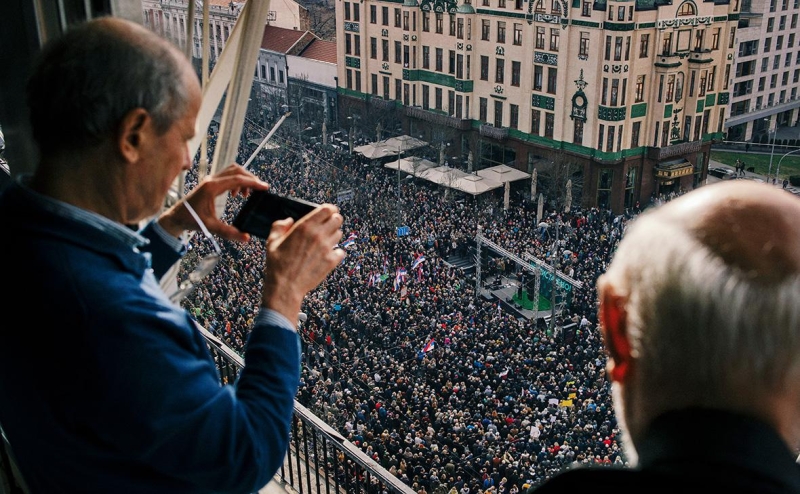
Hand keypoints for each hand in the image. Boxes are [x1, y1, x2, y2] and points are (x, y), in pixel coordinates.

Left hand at [158, 164, 269, 240]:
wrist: (177, 216)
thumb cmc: (191, 220)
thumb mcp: (211, 227)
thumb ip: (229, 232)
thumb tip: (246, 238)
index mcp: (212, 187)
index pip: (237, 179)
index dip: (253, 183)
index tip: (265, 187)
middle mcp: (211, 180)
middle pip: (236, 170)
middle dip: (250, 178)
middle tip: (259, 190)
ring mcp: (210, 179)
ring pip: (232, 171)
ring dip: (243, 179)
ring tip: (246, 194)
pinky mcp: (210, 182)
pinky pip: (227, 176)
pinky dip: (236, 181)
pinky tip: (236, 194)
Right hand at [261, 204, 344, 322]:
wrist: (285, 287)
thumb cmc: (277, 265)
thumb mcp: (272, 241)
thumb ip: (279, 226)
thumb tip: (287, 220)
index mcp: (304, 226)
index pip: (328, 209)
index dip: (330, 209)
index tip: (328, 212)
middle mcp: (318, 235)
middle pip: (338, 219)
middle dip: (333, 220)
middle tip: (327, 226)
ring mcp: (326, 248)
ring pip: (339, 234)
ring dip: (333, 236)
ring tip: (324, 242)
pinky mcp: (331, 261)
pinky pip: (341, 251)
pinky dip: (336, 252)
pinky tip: (327, 255)